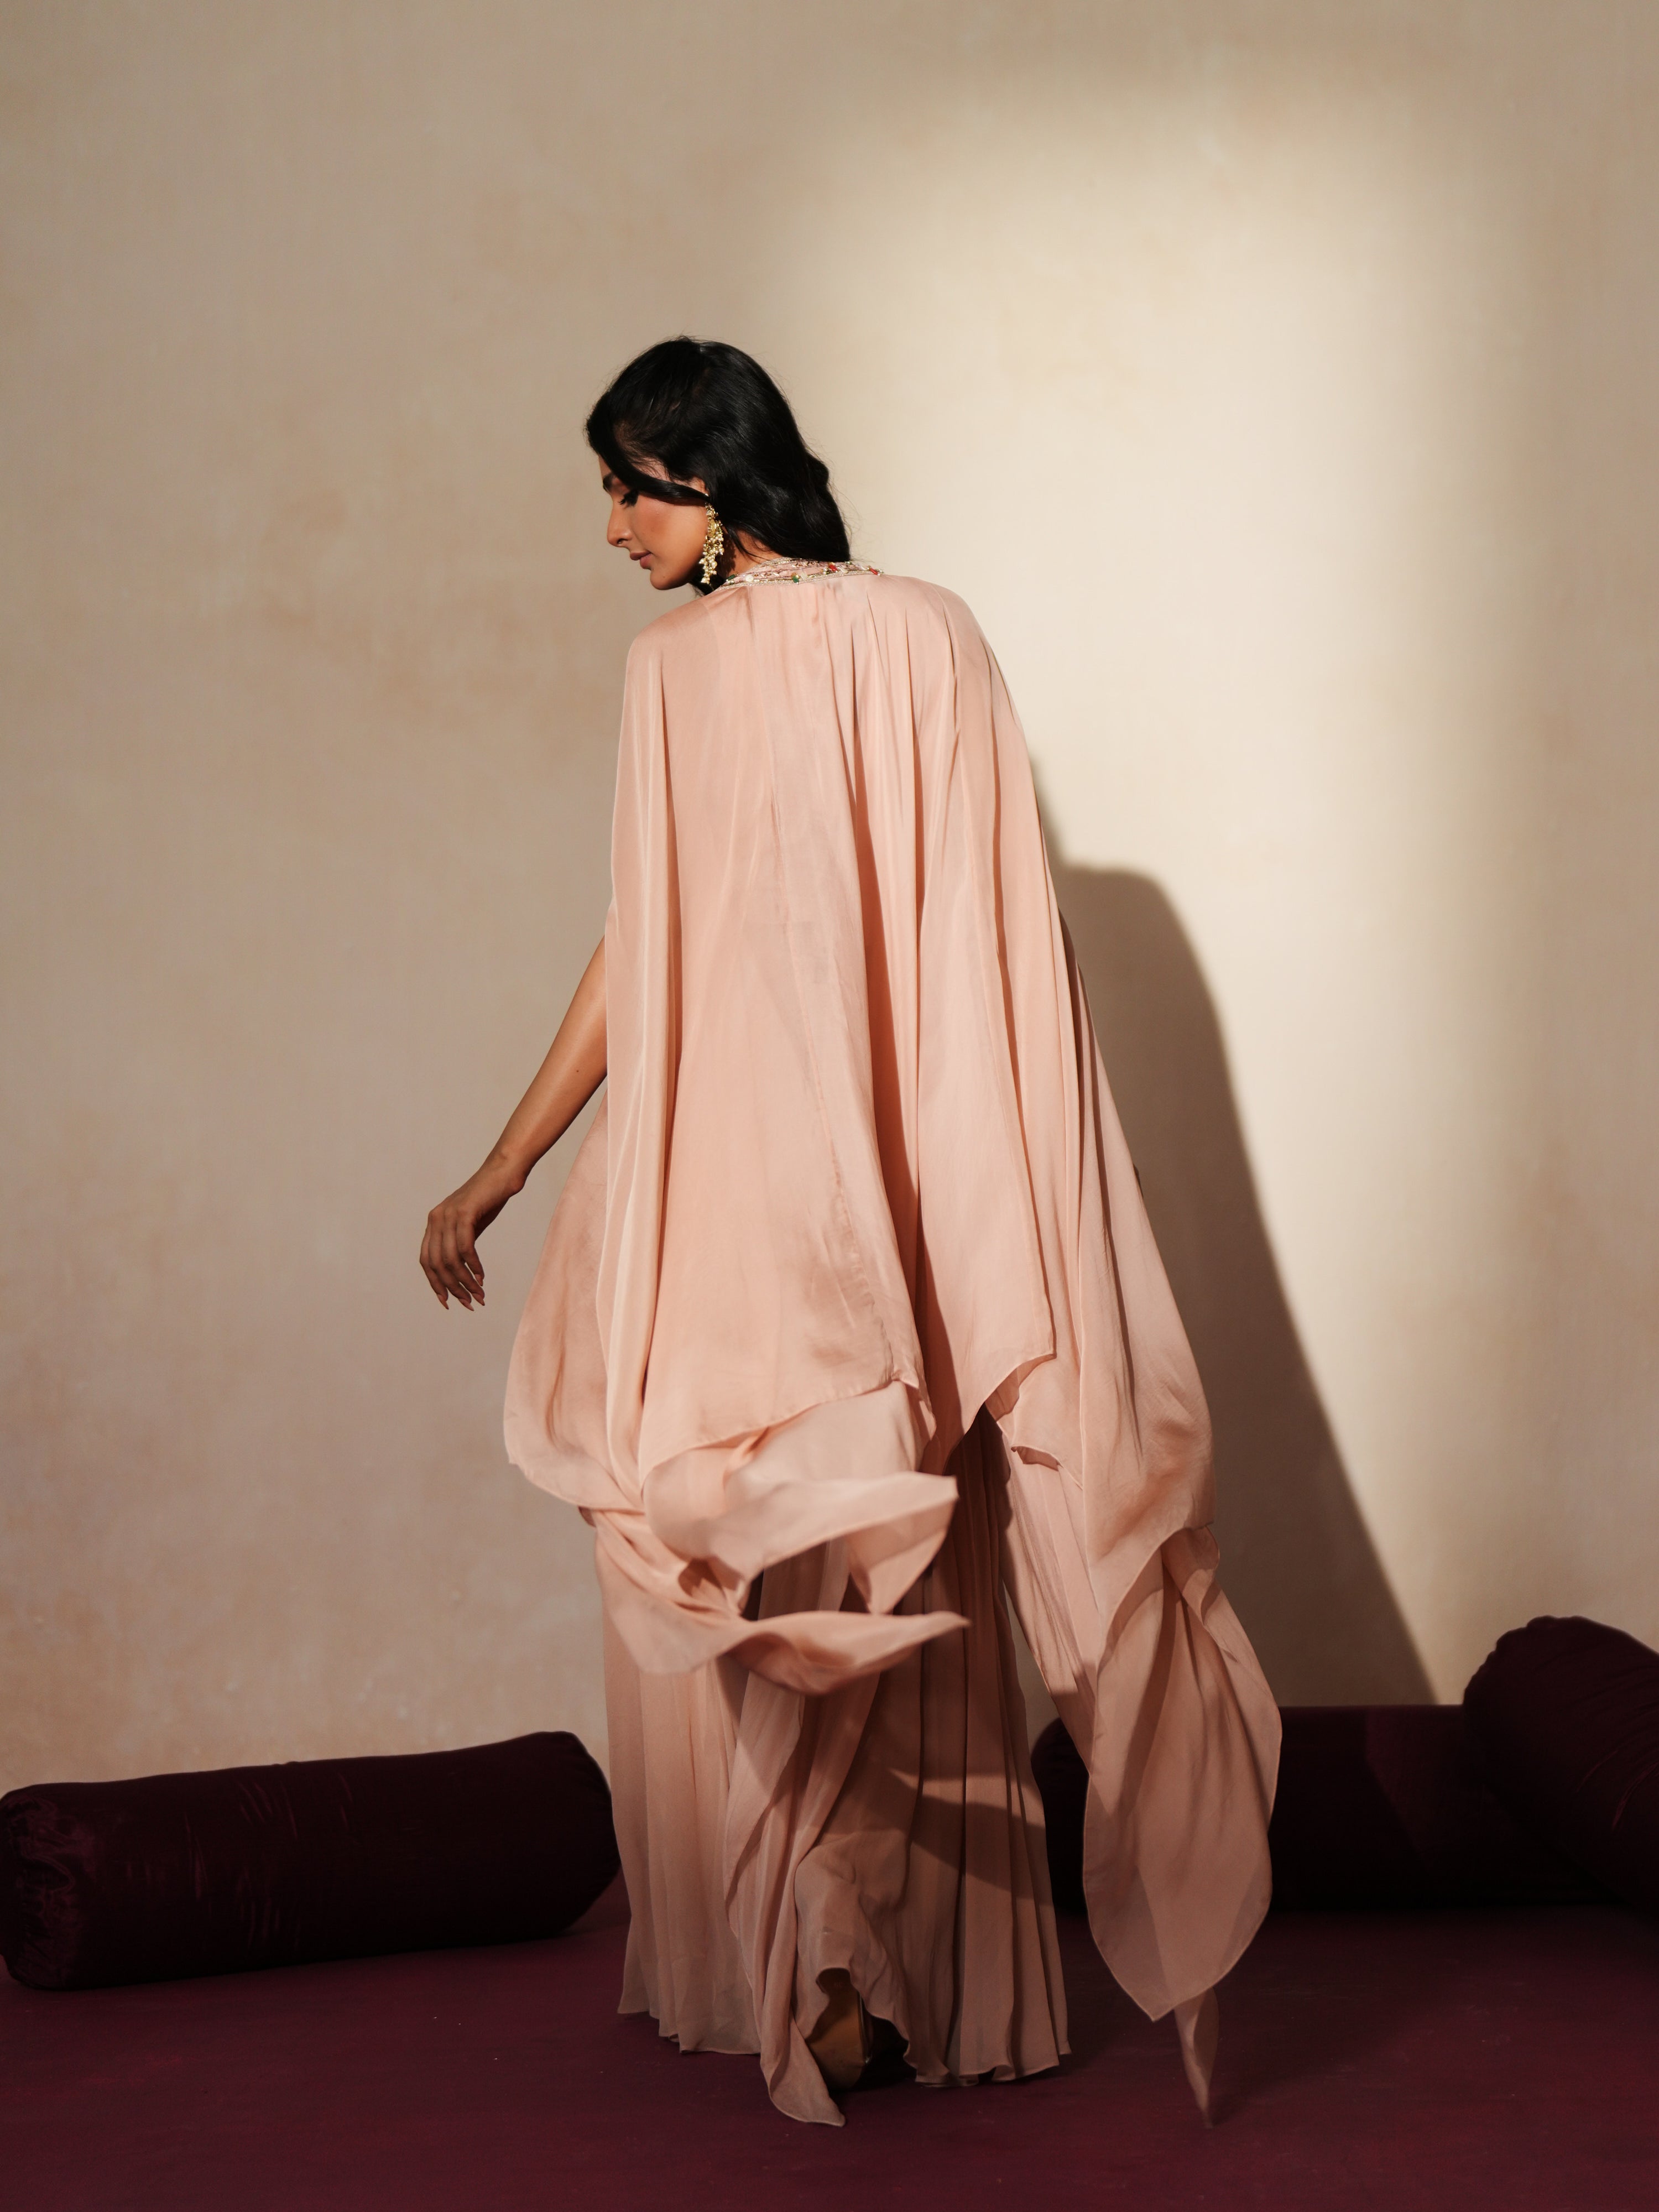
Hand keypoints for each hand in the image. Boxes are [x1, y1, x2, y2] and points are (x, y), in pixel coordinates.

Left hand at [420, 1154, 522, 1309]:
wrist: (503, 1172)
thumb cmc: (489, 1198)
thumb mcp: (469, 1224)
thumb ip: (459, 1243)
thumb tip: (458, 1270)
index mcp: (433, 1222)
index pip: (426, 1261)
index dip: (435, 1284)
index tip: (448, 1302)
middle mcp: (436, 1219)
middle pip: (436, 1264)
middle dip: (452, 1287)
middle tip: (469, 1302)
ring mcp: (448, 1215)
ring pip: (450, 1259)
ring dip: (465, 1281)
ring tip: (479, 1294)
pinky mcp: (464, 1213)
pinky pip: (465, 1248)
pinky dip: (473, 1266)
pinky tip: (482, 1276)